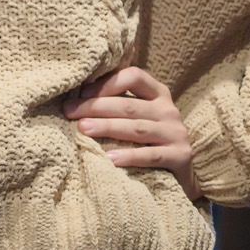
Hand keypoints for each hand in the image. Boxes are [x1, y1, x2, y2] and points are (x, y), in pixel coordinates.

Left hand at [63, 67, 199, 200]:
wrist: (178, 172)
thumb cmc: (147, 138)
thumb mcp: (136, 115)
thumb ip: (116, 102)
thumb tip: (74, 97)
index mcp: (158, 93)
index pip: (134, 76)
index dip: (107, 83)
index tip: (82, 93)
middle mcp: (169, 110)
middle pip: (129, 105)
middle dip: (95, 107)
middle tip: (69, 112)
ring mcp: (176, 133)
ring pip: (137, 128)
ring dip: (107, 127)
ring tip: (82, 130)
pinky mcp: (180, 156)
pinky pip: (151, 155)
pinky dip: (130, 156)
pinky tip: (109, 158)